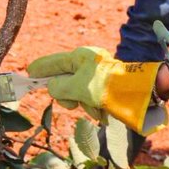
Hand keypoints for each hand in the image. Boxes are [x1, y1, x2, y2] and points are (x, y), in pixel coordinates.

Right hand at [27, 46, 166, 134]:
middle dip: (68, 96)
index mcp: (80, 56)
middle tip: (73, 104)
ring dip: (84, 105)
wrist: (138, 95)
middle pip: (64, 81)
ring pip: (78, 94)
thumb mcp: (76, 87)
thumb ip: (58, 87)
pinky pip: (91, 99)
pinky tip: (103, 111)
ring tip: (96, 108)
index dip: (40, 69)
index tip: (29, 73)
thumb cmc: (105, 88)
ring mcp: (97, 76)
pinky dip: (94, 107)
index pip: (53, 62)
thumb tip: (53, 88)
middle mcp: (88, 64)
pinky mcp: (106, 89)